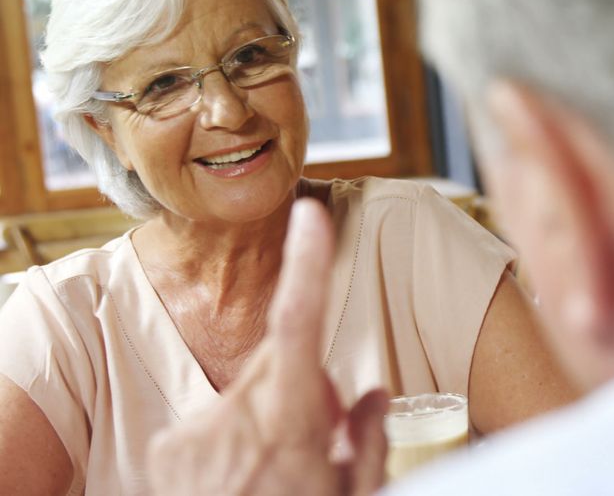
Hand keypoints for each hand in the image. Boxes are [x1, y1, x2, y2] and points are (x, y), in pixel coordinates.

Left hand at [147, 199, 389, 495]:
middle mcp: (236, 418)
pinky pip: (213, 421)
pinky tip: (244, 477)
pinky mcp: (168, 451)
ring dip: (269, 412)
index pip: (299, 324)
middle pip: (278, 361)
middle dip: (305, 380)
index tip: (309, 216)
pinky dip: (232, 438)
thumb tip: (372, 396)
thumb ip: (364, 441)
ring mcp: (195, 436)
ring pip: (246, 392)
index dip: (308, 265)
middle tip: (324, 430)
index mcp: (289, 424)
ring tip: (281, 467)